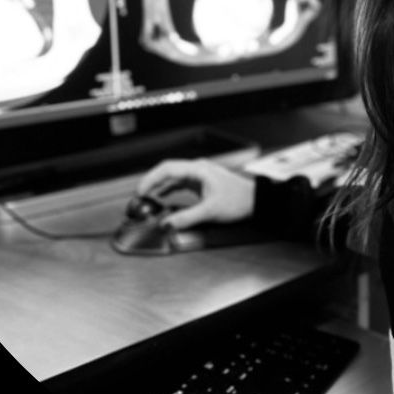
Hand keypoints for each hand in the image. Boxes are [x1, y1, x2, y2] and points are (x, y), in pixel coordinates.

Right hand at [135, 158, 254, 229]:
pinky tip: (162, 197)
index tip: (140, 191)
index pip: (167, 169)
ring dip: (159, 186)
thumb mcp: (210, 211)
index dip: (151, 179)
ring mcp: (199, 175)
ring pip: (173, 177)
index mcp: (198, 170)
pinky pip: (180, 183)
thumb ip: (187, 218)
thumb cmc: (238, 200)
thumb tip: (167, 224)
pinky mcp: (201, 183)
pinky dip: (169, 189)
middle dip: (151, 182)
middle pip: (168, 171)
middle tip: (139, 196)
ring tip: (147, 197)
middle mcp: (197, 169)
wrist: (255, 201)